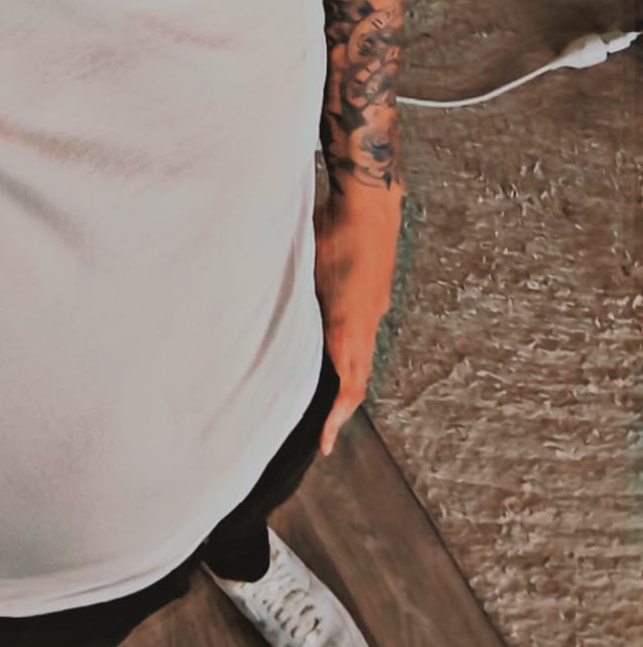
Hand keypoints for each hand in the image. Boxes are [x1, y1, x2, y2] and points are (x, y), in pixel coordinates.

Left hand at [313, 186, 400, 455]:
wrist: (370, 203)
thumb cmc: (333, 231)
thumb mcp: (304, 271)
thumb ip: (293, 303)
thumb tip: (271, 324)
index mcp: (350, 324)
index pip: (350, 385)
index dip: (337, 418)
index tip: (325, 444)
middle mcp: (368, 322)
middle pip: (359, 377)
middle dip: (341, 408)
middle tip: (321, 429)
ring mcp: (375, 307)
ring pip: (362, 355)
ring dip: (343, 377)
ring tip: (320, 394)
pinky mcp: (374, 294)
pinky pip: (362, 333)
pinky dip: (345, 349)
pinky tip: (325, 344)